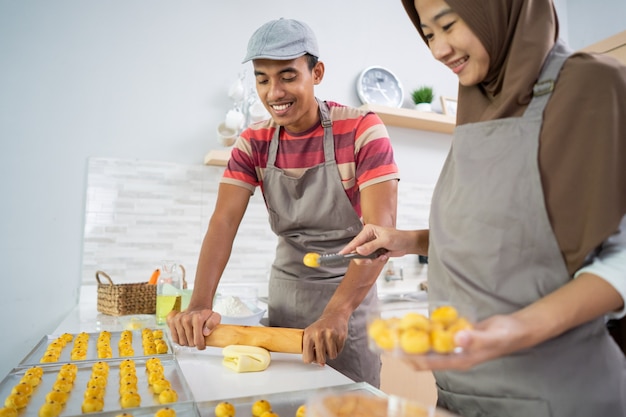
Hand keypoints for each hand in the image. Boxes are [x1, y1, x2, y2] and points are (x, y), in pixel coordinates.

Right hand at [166, 308, 221, 349]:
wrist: (196, 309)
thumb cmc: (205, 315)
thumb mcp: (215, 317)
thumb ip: (213, 323)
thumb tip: (205, 332)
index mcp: (197, 318)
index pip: (198, 340)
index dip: (201, 346)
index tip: (202, 345)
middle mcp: (186, 319)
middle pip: (190, 343)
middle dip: (195, 343)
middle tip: (197, 338)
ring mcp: (178, 320)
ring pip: (182, 342)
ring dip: (187, 342)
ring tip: (192, 336)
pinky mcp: (171, 322)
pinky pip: (175, 339)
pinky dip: (180, 340)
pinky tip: (185, 335)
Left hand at [302, 313, 348, 365]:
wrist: (334, 314)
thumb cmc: (320, 326)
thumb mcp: (310, 334)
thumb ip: (311, 350)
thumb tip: (320, 364)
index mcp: (308, 335)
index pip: (307, 358)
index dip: (311, 360)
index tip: (313, 356)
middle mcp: (318, 334)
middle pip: (320, 359)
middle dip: (322, 358)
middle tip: (322, 351)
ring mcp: (330, 335)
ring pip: (331, 356)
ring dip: (331, 352)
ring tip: (328, 344)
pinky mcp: (340, 336)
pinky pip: (339, 351)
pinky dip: (337, 348)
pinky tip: (334, 340)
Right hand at [339, 224, 411, 264]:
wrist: (407, 244)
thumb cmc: (398, 238)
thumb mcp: (385, 241)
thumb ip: (371, 246)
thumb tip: (358, 250)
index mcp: (368, 230)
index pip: (355, 241)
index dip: (348, 248)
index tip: (341, 255)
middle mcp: (367, 238)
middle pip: (357, 251)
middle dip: (365, 258)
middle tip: (372, 260)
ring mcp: (370, 246)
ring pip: (364, 258)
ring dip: (373, 260)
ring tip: (383, 256)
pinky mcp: (374, 252)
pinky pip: (370, 260)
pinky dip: (377, 260)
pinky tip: (384, 256)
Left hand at [402, 314, 529, 370]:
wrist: (518, 329)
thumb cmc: (506, 335)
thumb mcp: (492, 337)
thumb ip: (475, 338)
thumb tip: (457, 338)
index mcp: (460, 360)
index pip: (428, 363)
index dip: (409, 358)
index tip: (392, 351)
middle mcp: (455, 355)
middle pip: (424, 356)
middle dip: (405, 349)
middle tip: (387, 337)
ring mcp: (455, 346)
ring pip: (428, 345)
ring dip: (413, 339)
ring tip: (396, 329)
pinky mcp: (456, 336)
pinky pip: (437, 335)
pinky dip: (426, 329)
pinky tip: (416, 321)